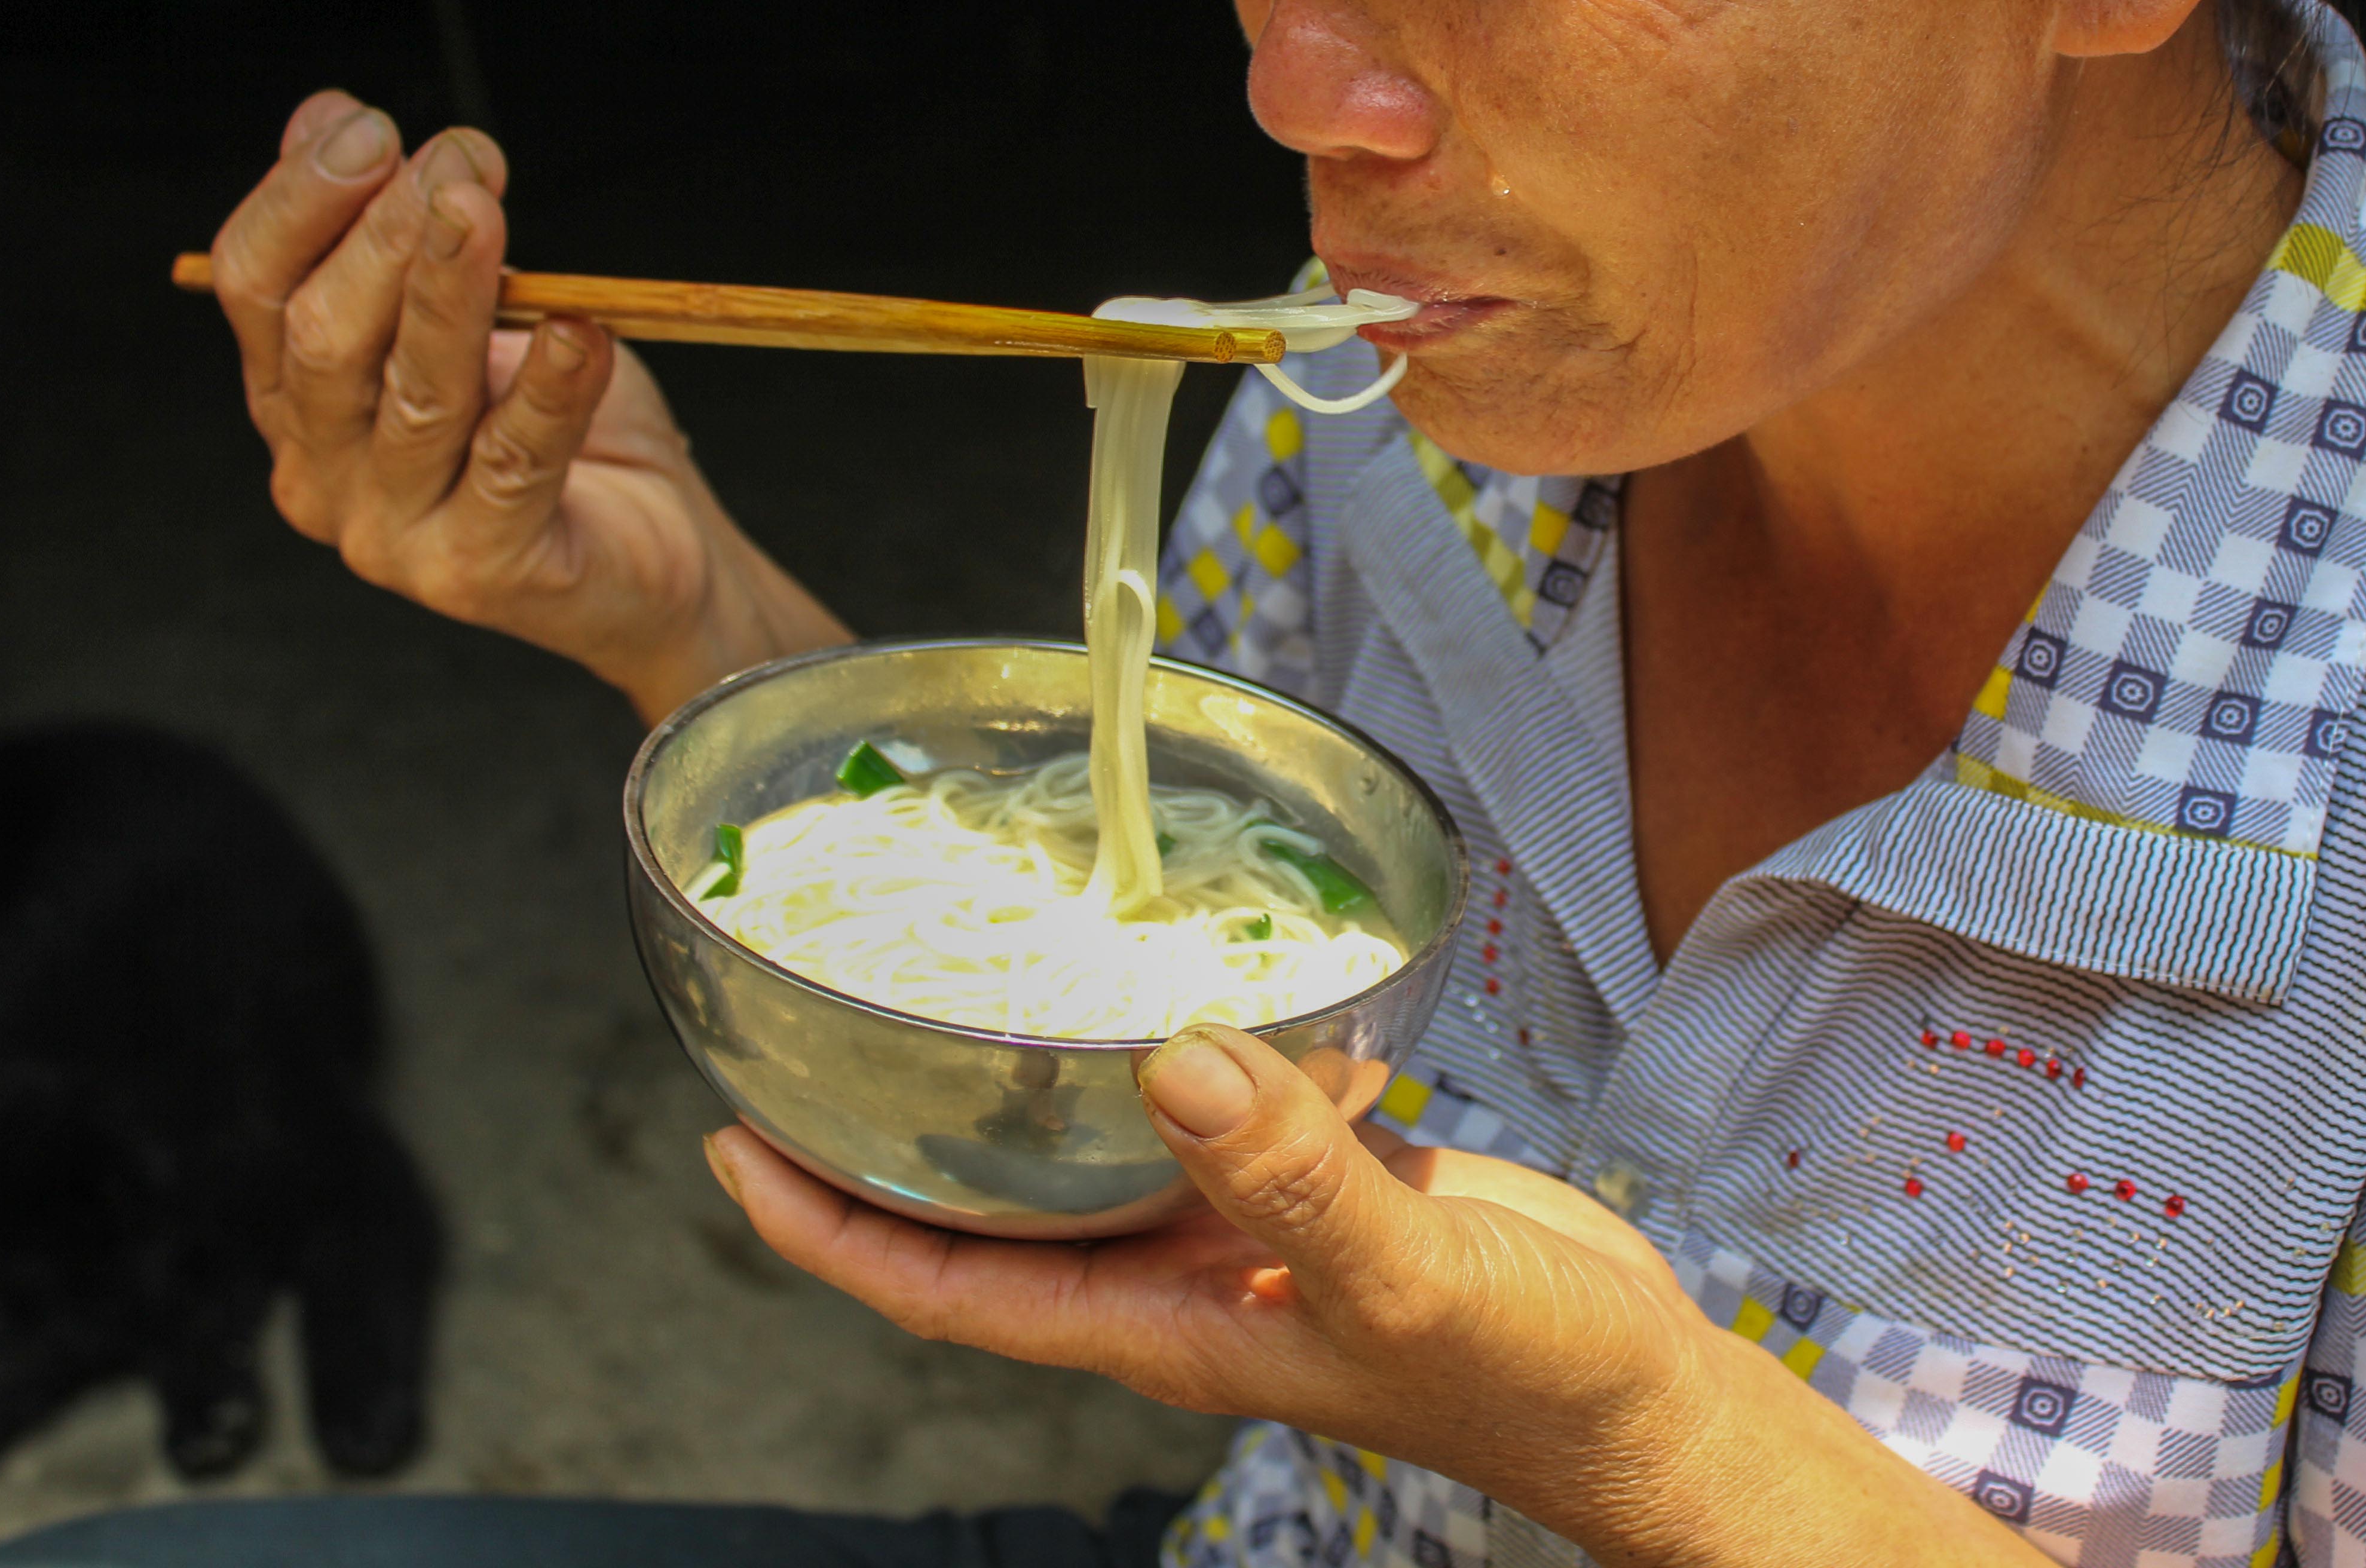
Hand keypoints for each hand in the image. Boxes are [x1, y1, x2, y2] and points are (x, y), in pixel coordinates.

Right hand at [209, 91, 847, 719]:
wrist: (653, 554)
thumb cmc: (562, 425)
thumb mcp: (476, 312)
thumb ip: (395, 231)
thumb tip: (326, 113)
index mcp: (297, 403)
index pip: (257, 286)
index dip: (303, 199)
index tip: (373, 126)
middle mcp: (322, 475)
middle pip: (324, 336)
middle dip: (386, 232)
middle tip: (461, 158)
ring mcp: (392, 536)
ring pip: (414, 392)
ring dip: (450, 288)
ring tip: (485, 210)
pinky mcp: (480, 572)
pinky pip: (513, 465)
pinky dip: (551, 390)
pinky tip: (581, 333)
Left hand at [706, 1027, 2034, 1567]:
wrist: (1634, 1393)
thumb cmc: (1525, 1377)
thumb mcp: (1406, 1280)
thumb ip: (1297, 1180)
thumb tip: (1177, 1063)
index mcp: (1162, 1322)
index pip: (945, 1285)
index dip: (826, 1227)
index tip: (731, 1145)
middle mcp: (1181, 1273)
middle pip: (995, 1214)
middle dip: (895, 1140)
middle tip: (811, 1023)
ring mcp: (1249, 1226)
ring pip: (1094, 1152)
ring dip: (1019, 1085)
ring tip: (953, 971)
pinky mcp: (1321, 1179)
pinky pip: (1207, 1108)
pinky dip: (1162, 1048)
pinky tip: (1162, 975)